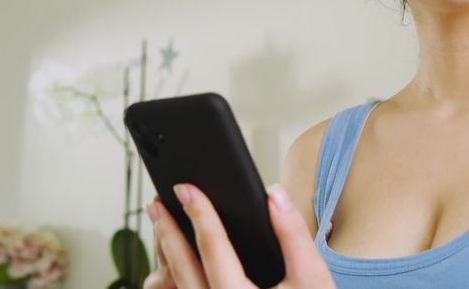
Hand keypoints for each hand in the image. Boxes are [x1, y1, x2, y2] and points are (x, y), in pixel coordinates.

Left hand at [144, 184, 334, 287]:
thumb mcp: (312, 276)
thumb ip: (293, 234)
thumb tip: (275, 195)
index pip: (213, 249)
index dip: (200, 213)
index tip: (187, 189)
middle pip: (182, 268)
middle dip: (167, 232)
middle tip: (157, 204)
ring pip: (176, 286)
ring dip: (167, 254)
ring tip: (162, 226)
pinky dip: (176, 275)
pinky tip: (177, 259)